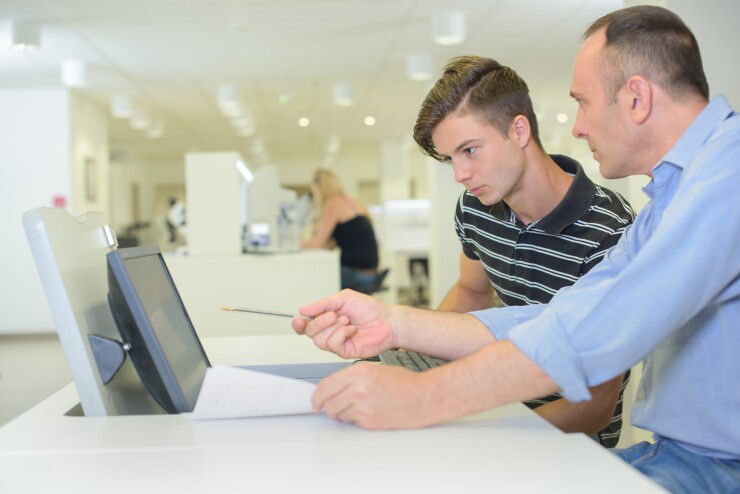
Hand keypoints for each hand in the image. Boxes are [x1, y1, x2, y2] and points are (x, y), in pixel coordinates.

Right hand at [292, 289, 394, 358]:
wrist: (387, 321)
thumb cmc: (370, 309)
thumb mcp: (343, 298)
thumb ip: (322, 304)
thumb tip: (303, 310)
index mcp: (327, 318)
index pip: (306, 325)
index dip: (299, 324)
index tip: (299, 319)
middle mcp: (330, 331)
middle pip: (309, 332)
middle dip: (320, 321)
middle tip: (334, 314)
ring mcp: (337, 342)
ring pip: (319, 340)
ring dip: (334, 327)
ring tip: (348, 320)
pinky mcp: (344, 352)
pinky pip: (332, 344)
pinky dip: (341, 334)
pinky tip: (351, 330)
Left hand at [313, 363, 433, 429]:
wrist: (424, 397)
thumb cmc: (405, 383)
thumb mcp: (375, 369)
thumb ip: (352, 377)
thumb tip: (334, 388)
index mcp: (359, 372)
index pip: (324, 386)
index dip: (316, 396)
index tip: (315, 401)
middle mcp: (358, 389)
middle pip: (328, 403)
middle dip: (326, 406)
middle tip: (328, 407)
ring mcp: (363, 407)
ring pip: (338, 414)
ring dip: (341, 413)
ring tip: (354, 408)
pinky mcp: (369, 422)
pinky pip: (352, 422)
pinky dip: (355, 419)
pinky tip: (366, 412)